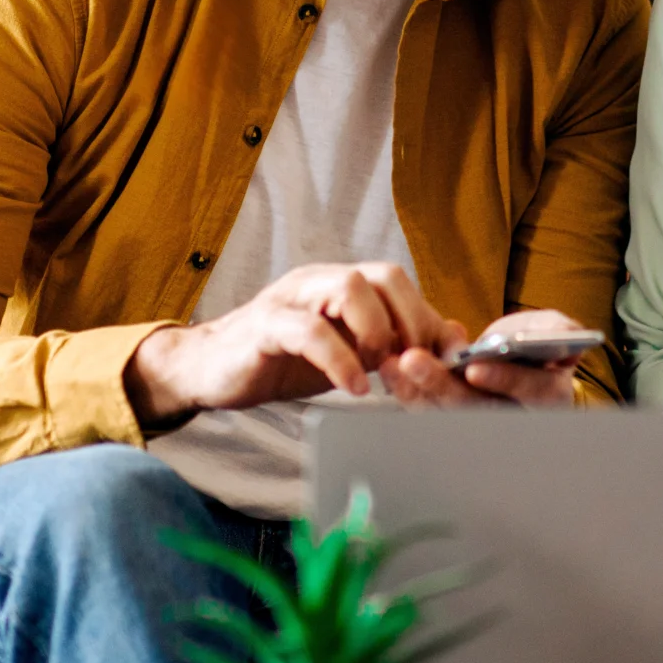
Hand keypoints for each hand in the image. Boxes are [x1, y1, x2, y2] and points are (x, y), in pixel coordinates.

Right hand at [126, 262, 455, 431]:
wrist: (212, 370)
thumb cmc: (282, 360)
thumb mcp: (347, 353)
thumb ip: (391, 344)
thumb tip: (450, 337)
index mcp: (341, 284)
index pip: (399, 283)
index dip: (427, 318)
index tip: (442, 360)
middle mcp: (319, 281)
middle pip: (383, 275)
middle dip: (409, 320)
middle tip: (411, 364)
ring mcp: (291, 298)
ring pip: (349, 287)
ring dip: (377, 332)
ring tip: (379, 372)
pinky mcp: (265, 326)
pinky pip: (309, 331)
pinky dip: (340, 359)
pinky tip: (354, 388)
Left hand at [380, 308, 584, 409]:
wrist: (524, 365)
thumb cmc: (541, 345)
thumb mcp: (557, 331)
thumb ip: (559, 330)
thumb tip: (554, 335)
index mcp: (548, 395)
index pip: (530, 391)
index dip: (504, 381)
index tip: (476, 369)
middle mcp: (514, 415)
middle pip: (477, 408)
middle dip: (442, 385)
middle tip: (413, 360)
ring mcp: (481, 419)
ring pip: (446, 412)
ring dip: (415, 389)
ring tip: (392, 363)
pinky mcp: (453, 414)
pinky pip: (428, 409)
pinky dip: (407, 390)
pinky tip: (389, 370)